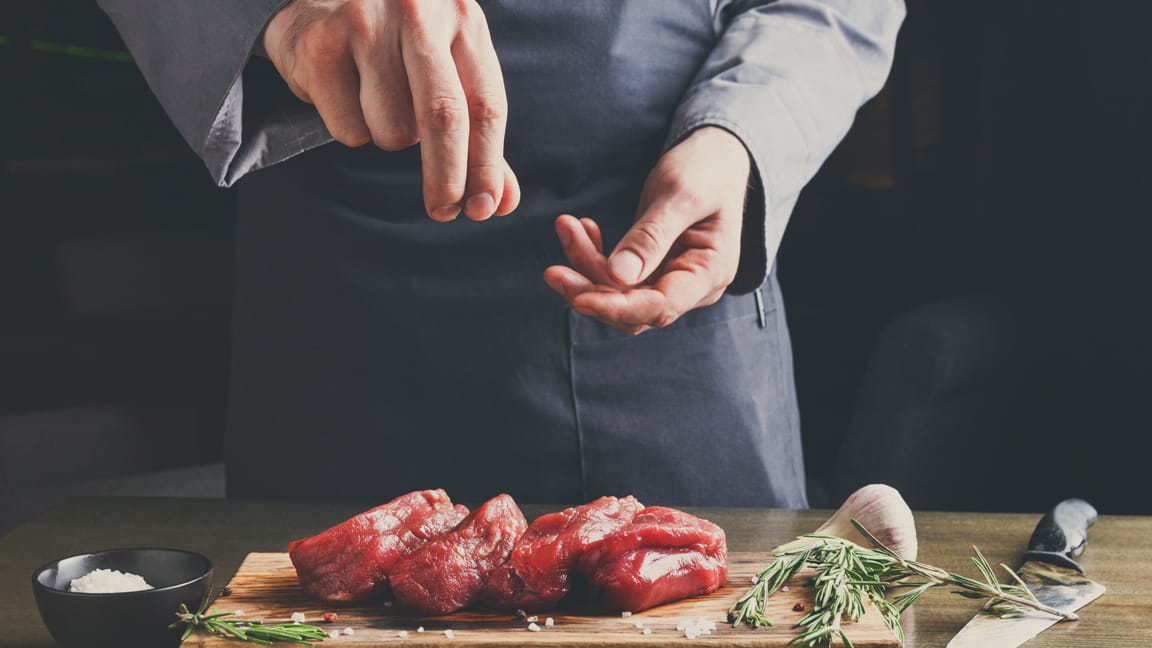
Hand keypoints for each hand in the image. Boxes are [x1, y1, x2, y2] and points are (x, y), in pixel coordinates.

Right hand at [261, 0, 519, 220]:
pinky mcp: (321, 46)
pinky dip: (351, 128)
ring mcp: (366, 23)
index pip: (487, 105)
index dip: (487, 165)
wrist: (319, 0)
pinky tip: (345, 93)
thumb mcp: (449, 71)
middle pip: (443, 116)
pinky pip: (350, 128)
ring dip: (389, 136)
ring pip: (393, 129)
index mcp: (463, 18)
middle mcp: (418, 13)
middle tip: (444, 211)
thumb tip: (500, 201)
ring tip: (377, 100)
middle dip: (447, 176)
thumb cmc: (396, 44)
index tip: (486, 208)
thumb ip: (477, 135)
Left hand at [542, 127, 749, 334]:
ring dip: (586, 266)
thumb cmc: (705, 169)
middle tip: (551, 270)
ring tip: (566, 227)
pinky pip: (615, 276)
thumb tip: (619, 277)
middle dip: (590, 290)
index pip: (660, 307)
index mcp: (710, 273)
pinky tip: (582, 230)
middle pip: (633, 310)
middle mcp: (692, 286)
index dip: (617, 307)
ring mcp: (670, 279)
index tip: (578, 298)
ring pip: (618, 293)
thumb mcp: (680, 194)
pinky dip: (593, 256)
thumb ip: (651, 236)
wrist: (715, 156)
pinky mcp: (652, 268)